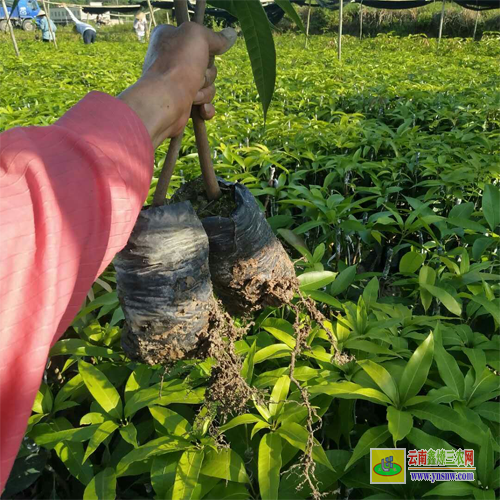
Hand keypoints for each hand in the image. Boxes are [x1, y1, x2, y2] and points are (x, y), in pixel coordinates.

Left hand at [118, 23, 235, 148]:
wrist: (165, 101)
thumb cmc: (178, 64)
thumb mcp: (197, 36)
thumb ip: (215, 36)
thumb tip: (231, 35)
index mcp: (170, 38)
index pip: (199, 39)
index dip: (207, 47)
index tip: (205, 51)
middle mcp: (172, 60)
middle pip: (207, 65)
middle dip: (207, 74)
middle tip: (196, 75)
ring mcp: (177, 84)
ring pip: (207, 86)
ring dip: (205, 92)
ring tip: (192, 94)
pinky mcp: (183, 104)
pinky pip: (205, 105)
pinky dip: (205, 108)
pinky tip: (201, 109)